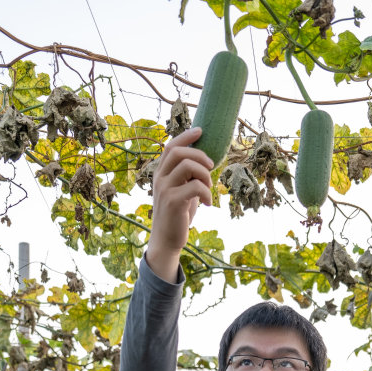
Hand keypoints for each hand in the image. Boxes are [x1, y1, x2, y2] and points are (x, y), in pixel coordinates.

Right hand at [145, 126, 213, 280]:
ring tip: (209, 187)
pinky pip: (195, 187)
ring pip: (187, 166)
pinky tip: (209, 204)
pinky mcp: (172, 201)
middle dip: (200, 154)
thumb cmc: (178, 214)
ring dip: (205, 174)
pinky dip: (207, 193)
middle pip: (178, 152)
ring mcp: (164, 189)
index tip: (201, 130)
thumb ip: (188, 176)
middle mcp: (160, 178)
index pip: (170, 146)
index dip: (186, 136)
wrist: (167, 240)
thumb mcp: (182, 190)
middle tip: (211, 166)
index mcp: (161, 173)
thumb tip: (205, 162)